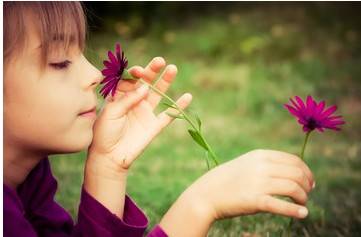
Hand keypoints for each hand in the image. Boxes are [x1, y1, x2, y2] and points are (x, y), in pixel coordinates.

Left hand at [87, 57, 191, 172]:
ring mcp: (145, 113)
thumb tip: (144, 86)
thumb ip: (127, 99)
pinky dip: (178, 106)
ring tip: (173, 68)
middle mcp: (134, 101)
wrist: (109, 157)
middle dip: (152, 71)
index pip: (130, 79)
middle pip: (146, 82)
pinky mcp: (154, 126)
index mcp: (120, 96)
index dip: (134, 73)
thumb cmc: (104, 133)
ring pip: (158, 94)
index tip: (137, 71)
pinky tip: (188, 96)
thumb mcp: (111, 113)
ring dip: (165, 81)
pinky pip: (169, 115)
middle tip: (160, 61)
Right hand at [187, 149, 314, 220]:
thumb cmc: (227, 180)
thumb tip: (291, 172)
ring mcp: (258, 183)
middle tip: (307, 193)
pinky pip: (283, 205)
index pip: (294, 160)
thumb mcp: (246, 164)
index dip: (306, 171)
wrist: (206, 194)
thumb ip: (266, 164)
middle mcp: (261, 166)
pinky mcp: (255, 201)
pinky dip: (296, 211)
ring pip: (294, 188)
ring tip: (303, 204)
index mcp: (260, 155)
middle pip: (297, 173)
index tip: (309, 182)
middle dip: (307, 184)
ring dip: (303, 197)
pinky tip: (303, 214)